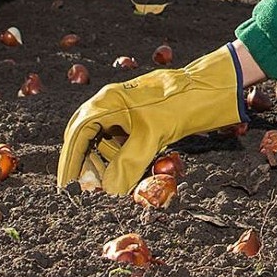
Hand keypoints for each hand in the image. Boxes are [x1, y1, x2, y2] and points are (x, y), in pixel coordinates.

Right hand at [58, 46, 246, 194]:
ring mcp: (125, 108)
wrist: (209, 87)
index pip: (77, 132)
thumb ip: (128, 162)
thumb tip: (109, 189)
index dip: (70, 160)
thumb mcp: (153, 135)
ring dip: (101, 160)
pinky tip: (125, 170)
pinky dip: (117, 155)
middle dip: (83, 160)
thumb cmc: (181, 105)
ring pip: (101, 137)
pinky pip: (119, 138)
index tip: (66, 183)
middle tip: (86, 186)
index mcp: (108, 101)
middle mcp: (111, 102)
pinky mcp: (138, 116)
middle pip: (84, 134)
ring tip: (107, 182)